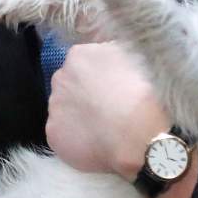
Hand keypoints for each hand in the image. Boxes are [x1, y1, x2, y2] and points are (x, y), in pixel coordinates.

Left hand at [47, 42, 197, 197]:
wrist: (139, 134)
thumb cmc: (144, 92)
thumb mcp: (136, 56)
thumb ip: (115, 53)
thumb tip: (111, 55)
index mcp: (80, 55)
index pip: (84, 63)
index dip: (100, 77)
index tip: (113, 88)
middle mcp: (61, 77)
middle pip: (71, 85)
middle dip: (85, 95)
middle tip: (108, 108)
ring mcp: (54, 106)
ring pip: (66, 109)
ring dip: (79, 116)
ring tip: (104, 129)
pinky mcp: (53, 133)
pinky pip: (64, 134)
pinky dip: (77, 139)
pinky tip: (96, 144)